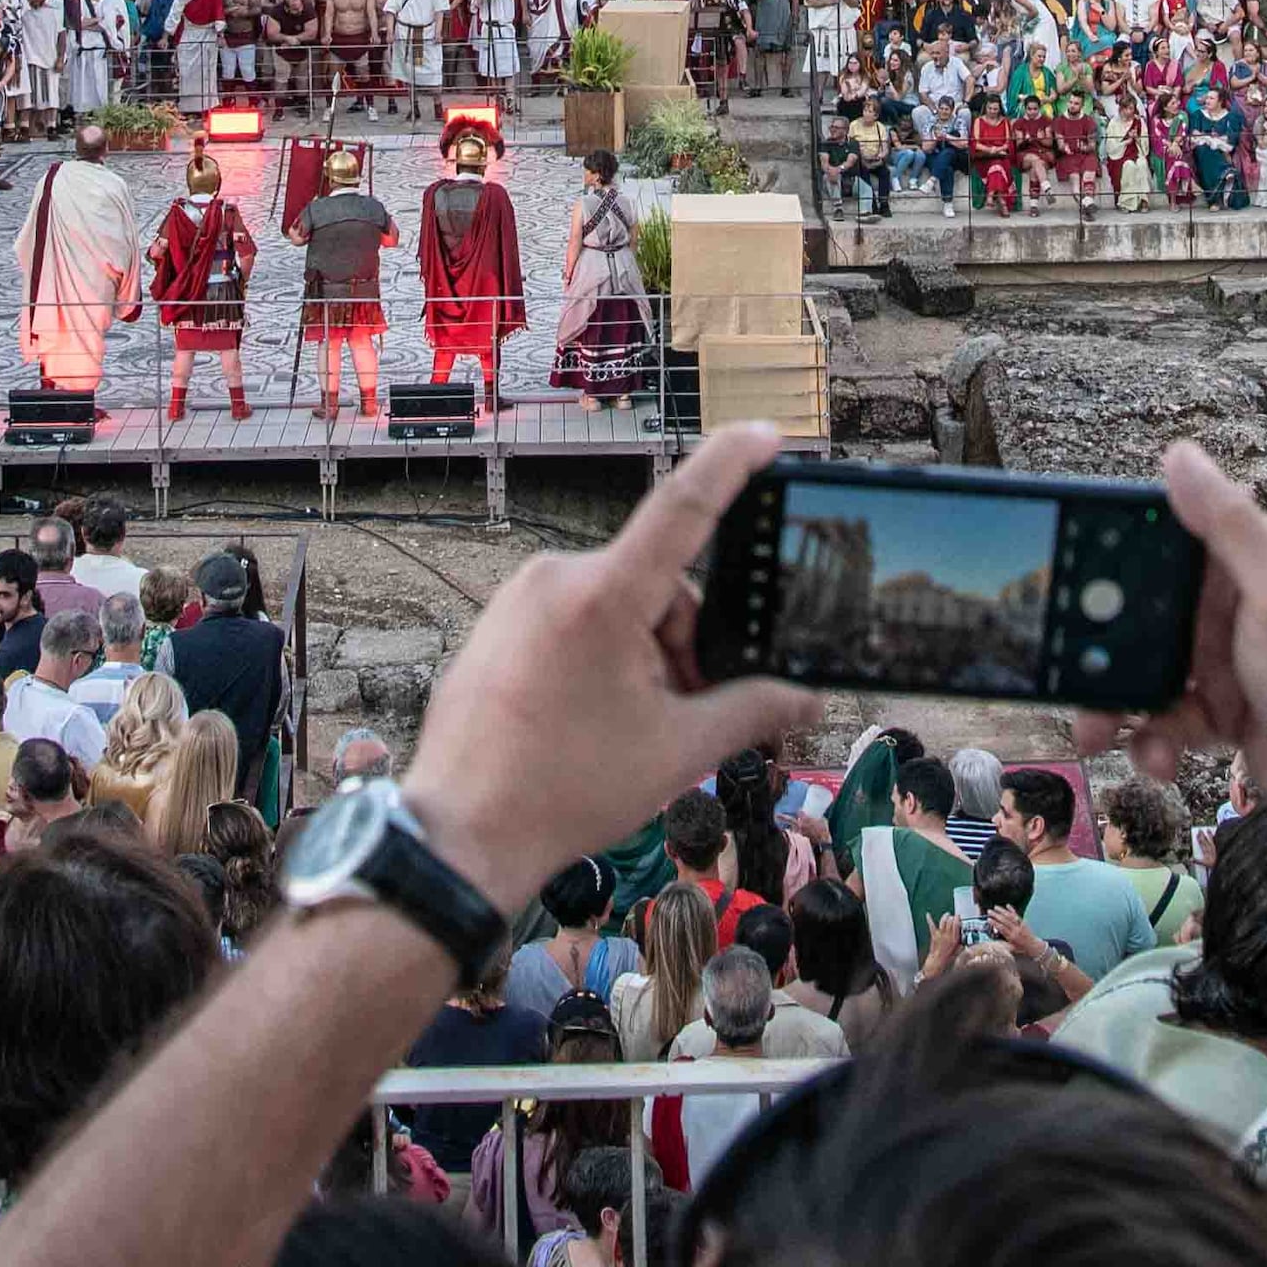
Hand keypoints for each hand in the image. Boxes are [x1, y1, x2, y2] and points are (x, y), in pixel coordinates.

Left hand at [397, 423, 810, 918]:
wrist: (461, 834)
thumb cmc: (562, 791)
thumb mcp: (678, 753)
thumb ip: (752, 711)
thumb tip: (805, 697)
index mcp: (602, 596)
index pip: (682, 508)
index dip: (730, 465)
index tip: (764, 433)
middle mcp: (556, 578)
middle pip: (658, 587)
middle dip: (685, 646)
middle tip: (682, 715)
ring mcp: (519, 599)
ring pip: (618, 607)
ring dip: (644, 658)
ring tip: (631, 731)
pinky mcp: (498, 623)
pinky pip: (574, 621)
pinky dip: (602, 659)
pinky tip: (593, 722)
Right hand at [1077, 442, 1266, 844]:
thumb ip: (1228, 526)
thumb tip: (1181, 456)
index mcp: (1256, 562)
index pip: (1172, 536)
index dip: (1118, 554)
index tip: (1071, 573)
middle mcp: (1241, 606)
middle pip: (1148, 611)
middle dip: (1106, 645)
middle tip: (1073, 670)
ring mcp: (1233, 662)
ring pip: (1149, 669)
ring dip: (1120, 703)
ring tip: (1099, 731)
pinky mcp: (1227, 714)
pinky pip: (1168, 718)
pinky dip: (1154, 738)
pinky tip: (1159, 757)